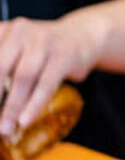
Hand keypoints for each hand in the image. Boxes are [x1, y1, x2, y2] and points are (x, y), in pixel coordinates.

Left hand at [0, 11, 107, 138]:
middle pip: (0, 68)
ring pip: (23, 77)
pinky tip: (25, 120)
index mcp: (3, 31)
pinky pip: (46, 83)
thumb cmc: (38, 52)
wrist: (82, 36)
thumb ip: (1, 73)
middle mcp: (21, 30)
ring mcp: (44, 40)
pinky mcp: (65, 54)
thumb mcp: (14, 53)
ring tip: (5, 129)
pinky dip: (34, 104)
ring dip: (12, 107)